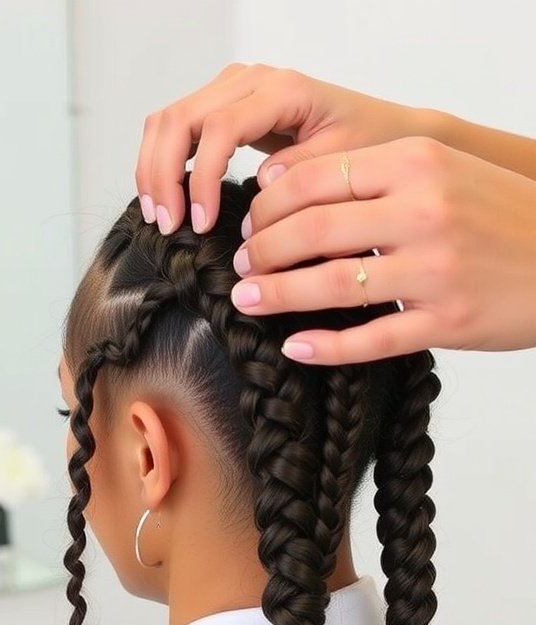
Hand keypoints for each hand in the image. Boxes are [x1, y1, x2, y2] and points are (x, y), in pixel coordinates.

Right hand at [135, 62, 424, 232]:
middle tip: (169, 226)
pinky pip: (178, 128)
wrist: (385, 132)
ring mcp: (233, 91)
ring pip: (169, 120)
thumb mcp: (348, 164)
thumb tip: (259, 183)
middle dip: (164, 175)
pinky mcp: (226, 107)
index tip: (204, 226)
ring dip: (155, 170)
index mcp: (282, 91)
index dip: (203, 179)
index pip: (220, 128)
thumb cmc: (371, 146)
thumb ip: (305, 172)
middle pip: (180, 118)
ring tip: (161, 219)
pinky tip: (167, 201)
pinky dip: (164, 164)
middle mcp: (250, 81)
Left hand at [229, 137, 535, 361]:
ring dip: (277, 295)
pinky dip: (325, 346)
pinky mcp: (446, 321)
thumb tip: (293, 189)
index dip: (269, 204)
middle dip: (260, 250)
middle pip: (313, 229)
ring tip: (247, 301)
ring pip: (332, 283)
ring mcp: (434, 271)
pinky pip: (371, 338)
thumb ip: (378, 176)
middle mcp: (423, 212)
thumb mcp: (445, 171)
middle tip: (238, 267)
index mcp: (416, 163)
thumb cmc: (500, 214)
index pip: (317, 177)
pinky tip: (295, 346)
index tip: (248, 223)